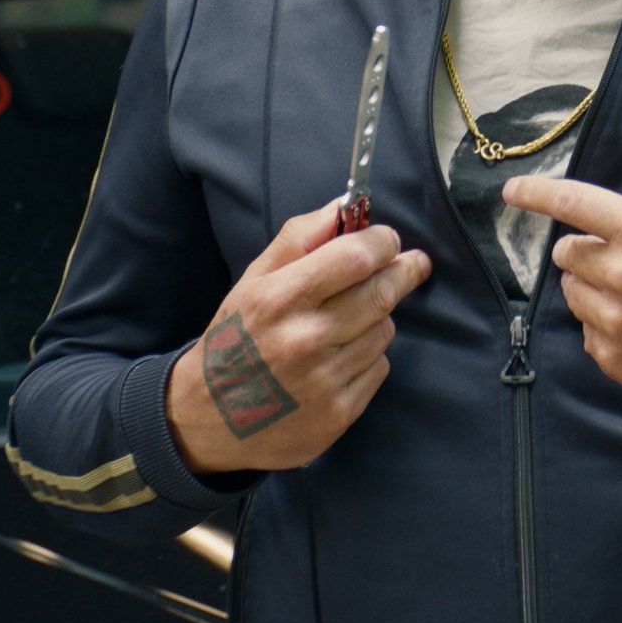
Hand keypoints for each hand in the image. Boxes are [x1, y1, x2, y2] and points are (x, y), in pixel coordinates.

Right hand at [165, 200, 431, 473]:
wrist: (210, 418)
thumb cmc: (236, 337)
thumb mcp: (253, 280)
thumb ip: (300, 238)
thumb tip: (345, 204)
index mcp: (281, 298)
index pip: (358, 257)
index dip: (383, 241)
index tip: (388, 239)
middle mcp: (306, 339)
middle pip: (383, 292)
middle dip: (403, 271)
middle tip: (412, 264)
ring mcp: (326, 380)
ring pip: (384, 330)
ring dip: (378, 318)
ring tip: (349, 320)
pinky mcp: (340, 413)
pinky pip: (379, 367)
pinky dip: (369, 356)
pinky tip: (340, 358)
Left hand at [503, 87, 621, 414]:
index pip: (572, 203)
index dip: (536, 193)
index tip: (511, 191)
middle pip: (567, 252)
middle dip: (590, 249)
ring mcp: (617, 321)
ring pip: (573, 293)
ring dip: (594, 288)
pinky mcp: (618, 359)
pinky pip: (588, 334)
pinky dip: (607, 327)